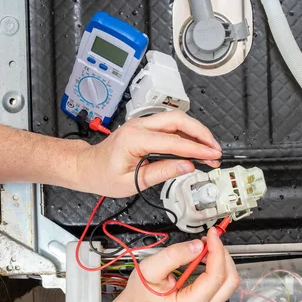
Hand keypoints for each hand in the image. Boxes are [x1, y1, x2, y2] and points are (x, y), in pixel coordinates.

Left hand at [76, 111, 221, 197]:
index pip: (173, 141)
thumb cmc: (103, 174)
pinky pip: (170, 125)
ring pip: (176, 119)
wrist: (86, 166)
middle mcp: (138, 126)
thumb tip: (187, 166)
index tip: (212, 155)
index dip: (196, 148)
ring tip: (209, 149)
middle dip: (201, 133)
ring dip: (195, 132)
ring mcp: (142, 124)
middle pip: (178, 119)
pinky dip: (186, 133)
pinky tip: (195, 145)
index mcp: (134, 139)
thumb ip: (162, 172)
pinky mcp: (145, 127)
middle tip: (215, 149)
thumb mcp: (132, 182)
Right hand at [110, 227, 239, 301]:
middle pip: (230, 281)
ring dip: (221, 260)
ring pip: (229, 283)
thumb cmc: (140, 295)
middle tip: (210, 240)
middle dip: (223, 255)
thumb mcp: (150, 269)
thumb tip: (197, 246)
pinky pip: (222, 284)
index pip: (216, 277)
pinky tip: (205, 258)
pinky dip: (218, 267)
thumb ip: (174, 255)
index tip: (212, 236)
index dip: (217, 251)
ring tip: (205, 248)